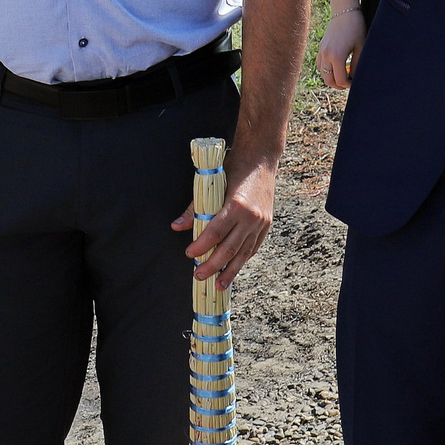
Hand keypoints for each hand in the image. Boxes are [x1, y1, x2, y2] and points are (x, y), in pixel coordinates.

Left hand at [176, 159, 275, 288]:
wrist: (261, 158)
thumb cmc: (234, 167)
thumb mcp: (212, 184)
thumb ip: (195, 208)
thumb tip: (178, 226)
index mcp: (236, 206)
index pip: (215, 233)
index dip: (201, 246)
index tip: (190, 254)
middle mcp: (251, 217)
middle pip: (229, 249)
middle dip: (213, 265)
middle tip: (198, 275)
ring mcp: (261, 223)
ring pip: (244, 253)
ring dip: (230, 271)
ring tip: (219, 285)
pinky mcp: (267, 224)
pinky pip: (253, 247)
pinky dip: (243, 259)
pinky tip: (234, 269)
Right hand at [317, 6, 366, 88]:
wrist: (345, 12)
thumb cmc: (356, 28)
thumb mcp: (360, 47)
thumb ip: (357, 65)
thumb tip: (355, 78)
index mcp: (337, 56)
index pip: (341, 80)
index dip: (349, 85)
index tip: (356, 83)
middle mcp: (326, 55)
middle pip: (329, 80)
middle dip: (339, 85)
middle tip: (349, 84)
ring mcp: (321, 51)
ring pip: (323, 74)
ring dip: (332, 78)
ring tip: (343, 77)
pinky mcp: (321, 47)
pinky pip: (320, 65)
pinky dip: (327, 70)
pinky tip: (337, 67)